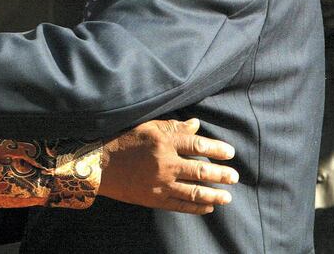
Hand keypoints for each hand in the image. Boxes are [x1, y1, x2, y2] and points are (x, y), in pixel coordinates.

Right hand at [98, 118, 237, 214]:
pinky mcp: (154, 199)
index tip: (230, 153)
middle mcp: (164, 164)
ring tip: (228, 196)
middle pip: (200, 170)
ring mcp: (160, 184)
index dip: (216, 149)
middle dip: (221, 175)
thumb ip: (172, 127)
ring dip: (214, 194)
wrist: (99, 165)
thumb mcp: (147, 128)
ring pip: (194, 191)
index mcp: (162, 142)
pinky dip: (197, 207)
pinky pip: (181, 205)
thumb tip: (196, 125)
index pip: (197, 145)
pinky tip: (208, 206)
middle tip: (234, 177)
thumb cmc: (123, 141)